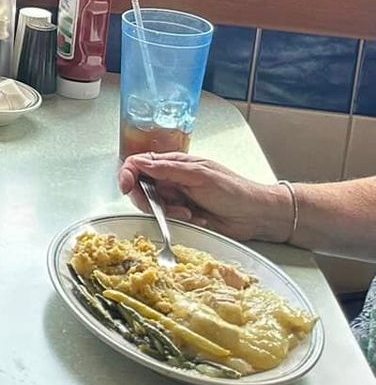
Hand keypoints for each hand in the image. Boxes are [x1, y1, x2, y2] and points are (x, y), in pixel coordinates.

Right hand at [119, 152, 287, 241]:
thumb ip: (168, 169)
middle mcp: (171, 180)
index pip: (138, 163)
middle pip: (139, 187)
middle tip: (161, 207)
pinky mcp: (182, 216)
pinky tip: (197, 219)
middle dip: (146, 199)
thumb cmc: (234, 190)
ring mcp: (176, 198)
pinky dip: (179, 221)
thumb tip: (140, 163)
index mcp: (174, 164)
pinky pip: (167, 220)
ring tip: (188, 213)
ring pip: (152, 206)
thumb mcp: (200, 175)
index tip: (127, 187)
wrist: (257, 216)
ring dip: (166, 212)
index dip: (127, 174)